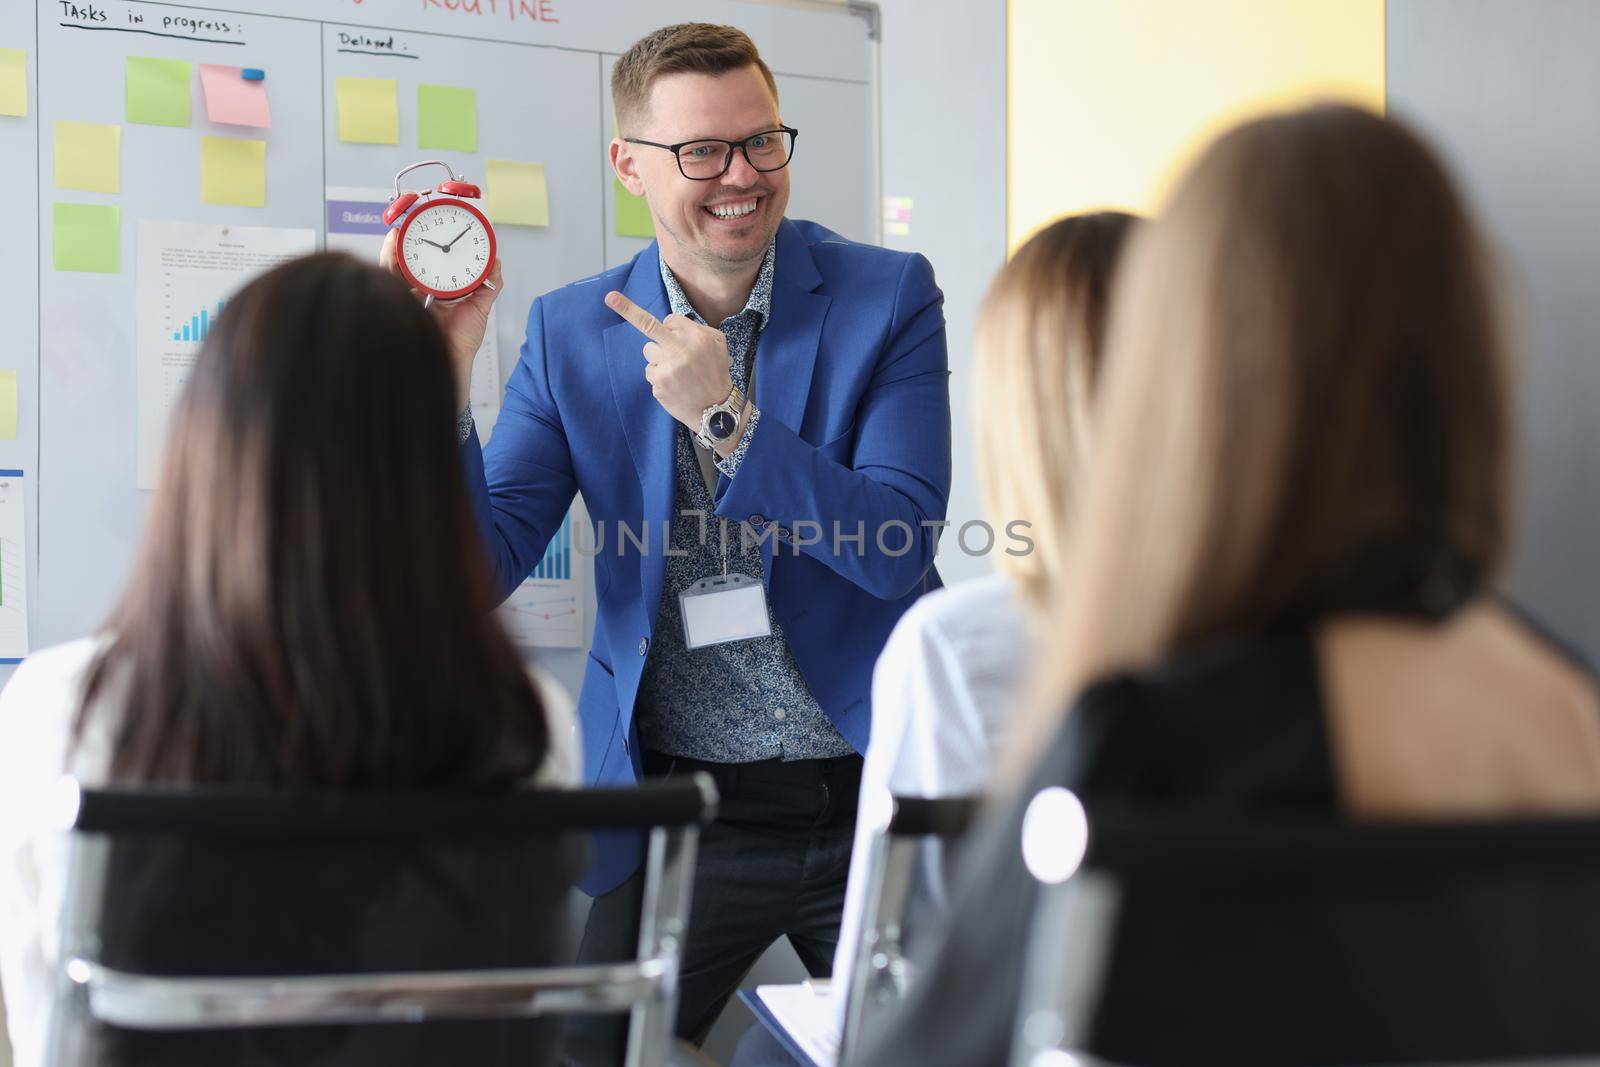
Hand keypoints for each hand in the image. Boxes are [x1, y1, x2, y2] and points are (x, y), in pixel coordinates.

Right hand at [380, 227, 503, 410]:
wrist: (453, 358)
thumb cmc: (463, 339)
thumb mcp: (480, 306)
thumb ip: (489, 284)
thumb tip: (497, 261)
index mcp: (438, 286)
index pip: (431, 259)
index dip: (430, 241)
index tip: (434, 223)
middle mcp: (420, 287)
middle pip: (409, 257)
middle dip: (408, 238)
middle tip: (412, 221)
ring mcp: (407, 293)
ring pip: (395, 264)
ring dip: (395, 245)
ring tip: (399, 230)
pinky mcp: (398, 299)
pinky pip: (390, 277)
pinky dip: (390, 259)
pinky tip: (394, 245)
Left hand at [605, 290, 735, 436]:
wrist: (716, 410)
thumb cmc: (715, 373)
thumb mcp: (718, 344)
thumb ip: (697, 329)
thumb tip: (670, 324)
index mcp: (697, 338)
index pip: (671, 320)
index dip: (672, 327)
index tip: (658, 321)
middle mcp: (681, 350)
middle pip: (648, 326)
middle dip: (628, 310)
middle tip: (610, 297)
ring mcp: (668, 368)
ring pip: (648, 350)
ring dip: (658, 357)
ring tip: (677, 371)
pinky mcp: (659, 384)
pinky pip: (649, 370)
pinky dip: (659, 375)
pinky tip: (674, 384)